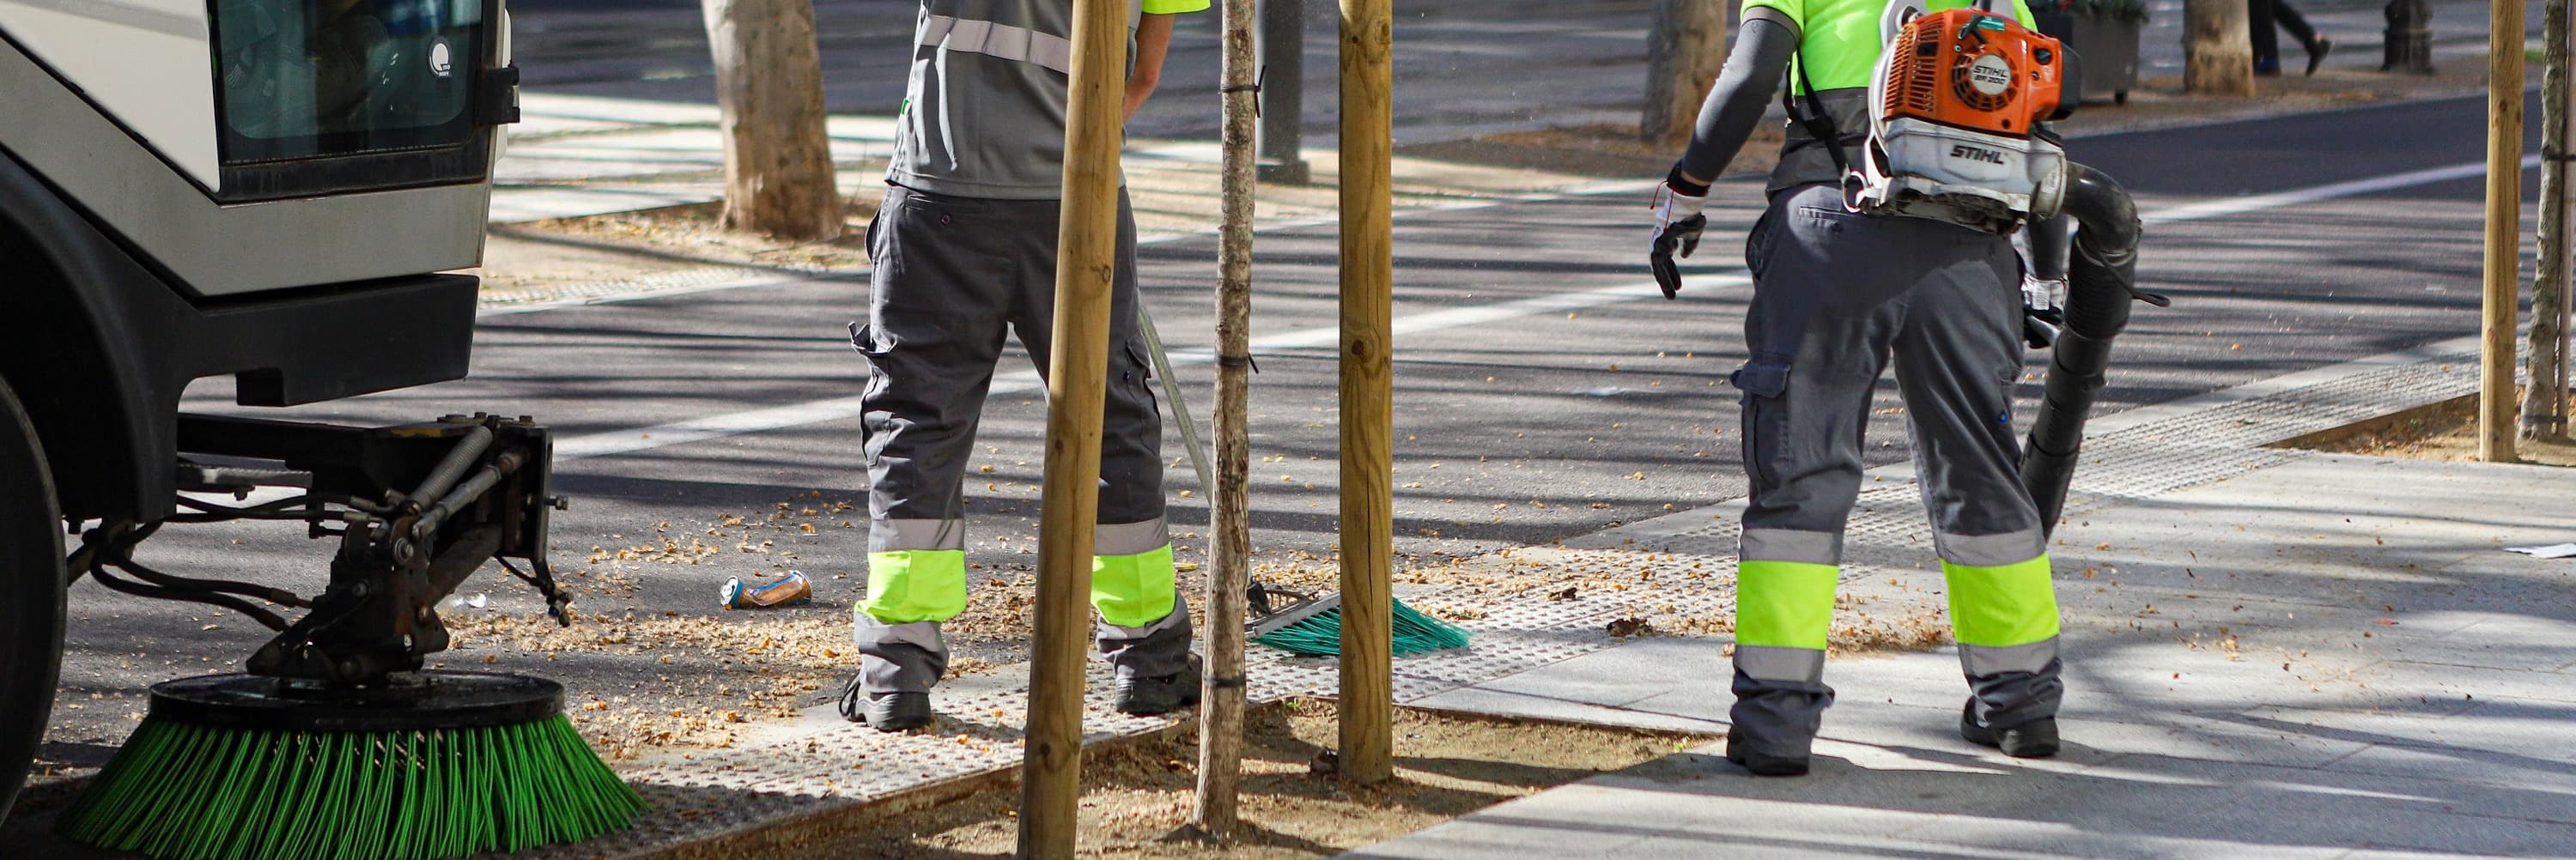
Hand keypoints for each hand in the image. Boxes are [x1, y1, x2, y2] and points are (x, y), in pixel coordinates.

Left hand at [1649, 182, 1707, 298]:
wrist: (1689, 204)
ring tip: (1671, 296)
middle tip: (1671, 298)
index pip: (1667, 262)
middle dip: (1666, 282)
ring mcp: (1658, 242)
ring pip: (1658, 267)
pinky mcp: (1660, 242)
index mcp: (1666, 242)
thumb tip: (1684, 257)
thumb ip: (1688, 246)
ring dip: (1664, 282)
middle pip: (1660, 267)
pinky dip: (1664, 274)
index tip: (1678, 286)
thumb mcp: (1692, 235)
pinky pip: (1660, 262)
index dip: (1672, 274)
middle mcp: (1660, 243)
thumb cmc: (1691, 217)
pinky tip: (1669, 285)